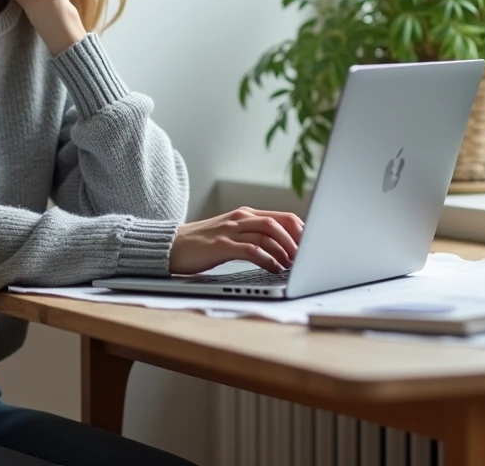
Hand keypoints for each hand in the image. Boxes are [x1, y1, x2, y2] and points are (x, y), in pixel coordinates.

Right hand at [169, 207, 304, 274]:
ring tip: (294, 264)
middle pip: (278, 222)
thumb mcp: (231, 234)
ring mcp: (230, 230)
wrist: (171, 246)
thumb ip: (253, 236)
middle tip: (308, 256)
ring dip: (285, 249)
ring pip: (267, 233)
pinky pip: (251, 249)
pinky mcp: (221, 245)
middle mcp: (240, 218)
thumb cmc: (203, 244)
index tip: (313, 245)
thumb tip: (283, 250)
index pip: (281, 217)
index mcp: (245, 215)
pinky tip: (275, 268)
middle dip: (297, 239)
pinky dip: (267, 258)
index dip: (301, 230)